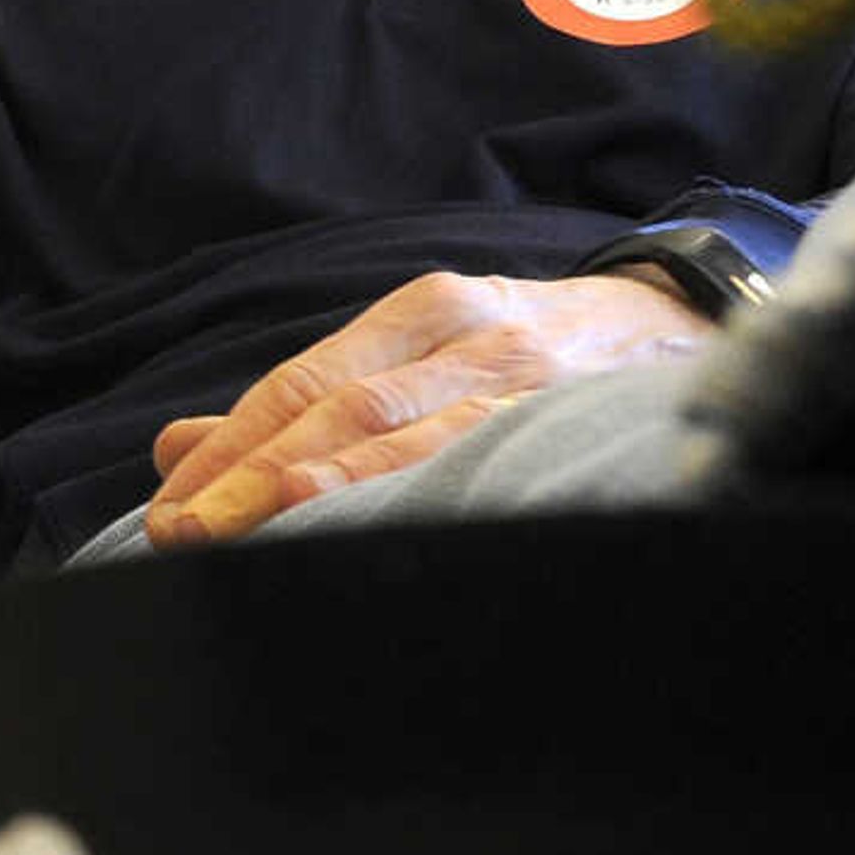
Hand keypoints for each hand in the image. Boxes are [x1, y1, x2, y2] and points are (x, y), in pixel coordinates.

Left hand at [138, 268, 709, 548]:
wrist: (684, 322)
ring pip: (401, 437)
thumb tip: (177, 449)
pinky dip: (413, 501)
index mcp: (422, 312)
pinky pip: (479, 465)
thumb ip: (305, 402)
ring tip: (246, 539)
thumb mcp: (421, 352)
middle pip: (337, 409)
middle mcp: (468, 334)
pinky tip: (370, 542)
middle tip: (184, 533)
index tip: (170, 507)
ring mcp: (524, 380)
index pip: (302, 385)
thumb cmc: (529, 352)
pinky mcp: (569, 422)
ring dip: (315, 494)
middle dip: (251, 475)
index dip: (229, 448)